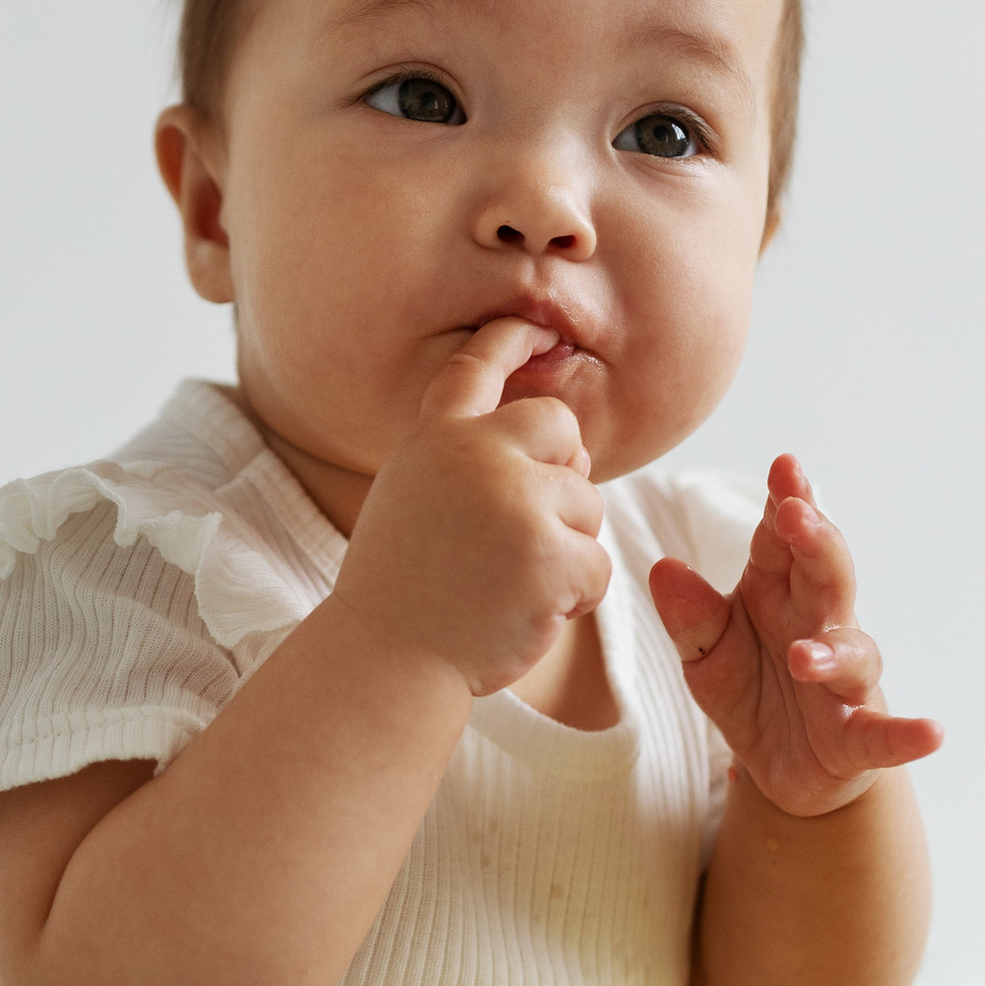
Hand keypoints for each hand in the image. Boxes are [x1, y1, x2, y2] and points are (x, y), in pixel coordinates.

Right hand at [332, 320, 613, 698]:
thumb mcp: (415, 497)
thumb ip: (469, 460)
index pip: (477, 367)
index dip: (510, 340)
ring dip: (566, 547)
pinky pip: (598, 564)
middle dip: (561, 472)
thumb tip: (564, 440)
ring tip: (509, 583)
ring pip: (586, 503)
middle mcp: (476, 455)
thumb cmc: (402, 587)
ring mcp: (515, 502)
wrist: (386, 658)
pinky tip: (529, 611)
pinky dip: (576, 595)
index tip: (536, 327)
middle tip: (524, 529)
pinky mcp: (549, 555)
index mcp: (435, 438)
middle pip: (561, 426)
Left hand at [649, 454, 941, 817]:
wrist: (781, 769)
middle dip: (816, 542)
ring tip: (802, 654)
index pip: (782, 541)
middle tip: (796, 514)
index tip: (784, 467)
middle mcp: (819, 626)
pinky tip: (932, 733)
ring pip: (852, 653)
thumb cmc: (750, 692)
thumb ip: (690, 617)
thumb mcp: (705, 656)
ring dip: (832, 650)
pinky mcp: (858, 737)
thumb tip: (663, 568)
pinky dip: (908, 733)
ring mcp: (844, 681)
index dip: (786, 503)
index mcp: (777, 593)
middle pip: (826, 576)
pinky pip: (886, 733)